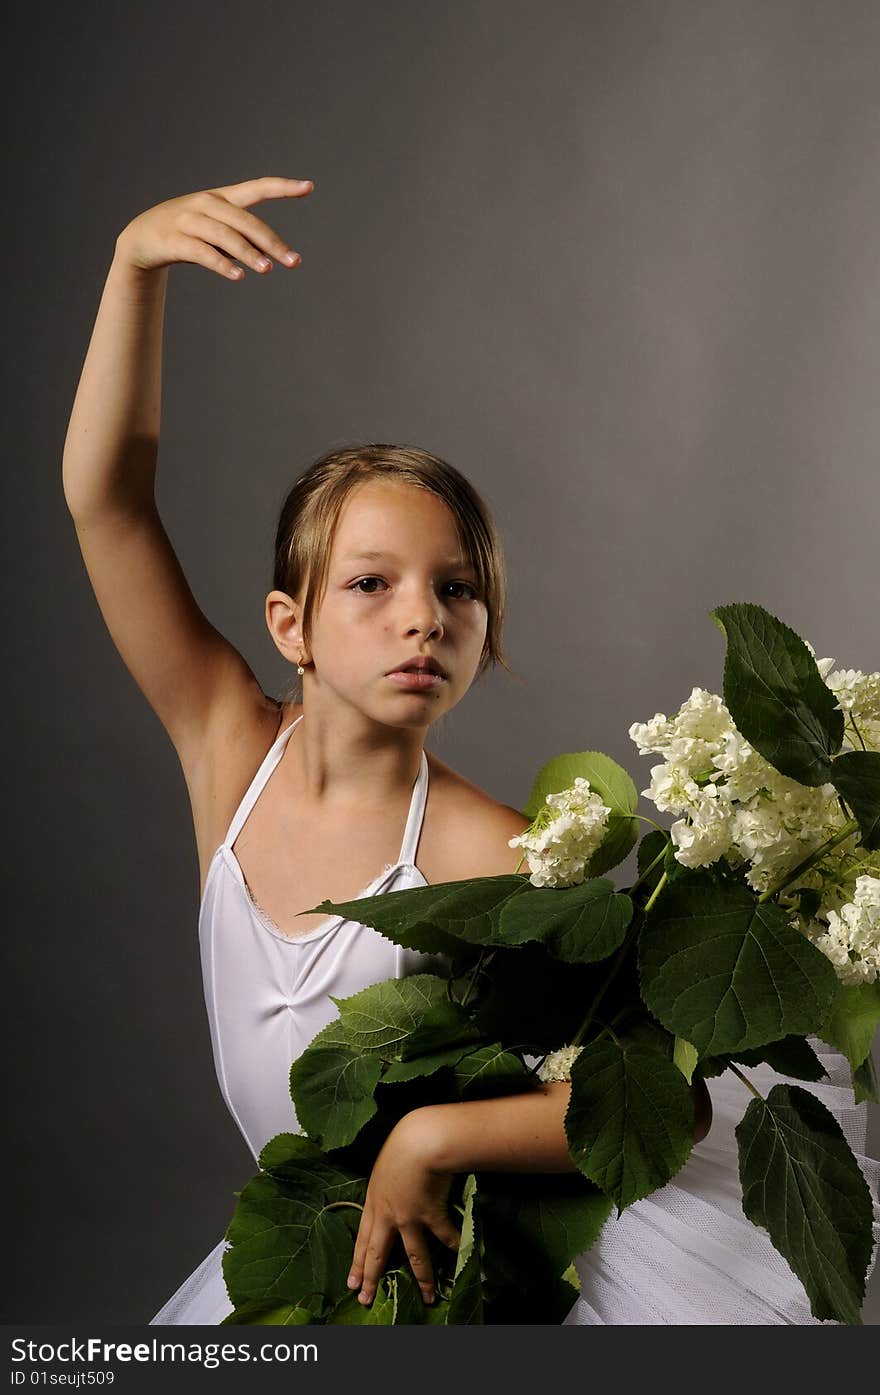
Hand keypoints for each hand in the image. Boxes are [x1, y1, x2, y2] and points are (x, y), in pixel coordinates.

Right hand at [114, 175, 313, 279]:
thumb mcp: (216, 231)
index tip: (309, 187)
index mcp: (222, 197)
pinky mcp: (175, 240)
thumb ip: (241, 238)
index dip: (283, 187)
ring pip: (226, 236)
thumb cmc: (188, 234)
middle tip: (294, 262)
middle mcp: (208, 204)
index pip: (257, 187)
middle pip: (246, 221)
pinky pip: (202, 252)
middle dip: (272, 242)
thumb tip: (270, 255)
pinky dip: (221, 264)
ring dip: (249, 254)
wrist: (141, 238)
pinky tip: (238, 276)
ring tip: (268, 270)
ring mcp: (190, 221)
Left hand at [348, 1109, 459, 1306]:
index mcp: (374, 1202)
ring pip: (415, 1256)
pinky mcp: (431, 1214)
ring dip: (423, 1279)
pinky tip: (462, 1258)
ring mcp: (409, 1218)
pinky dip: (456, 1246)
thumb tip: (391, 1192)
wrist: (419, 1141)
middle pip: (377, 1254)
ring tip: (427, 1298)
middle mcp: (388, 1215)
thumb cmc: (402, 1144)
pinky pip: (445, 1236)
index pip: (361, 1239)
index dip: (356, 1262)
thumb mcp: (384, 1166)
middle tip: (365, 1300)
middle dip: (371, 1279)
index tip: (351, 1283)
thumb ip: (386, 1185)